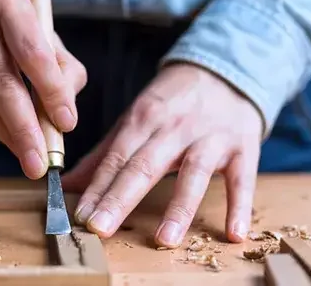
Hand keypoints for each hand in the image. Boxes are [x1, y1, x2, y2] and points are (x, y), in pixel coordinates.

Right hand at [0, 0, 86, 178]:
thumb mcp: (44, 32)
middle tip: (40, 163)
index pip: (33, 53)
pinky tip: (6, 136)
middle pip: (1, 82)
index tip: (67, 124)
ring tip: (28, 156)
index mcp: (9, 2)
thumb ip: (64, 70)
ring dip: (7, 133)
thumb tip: (63, 119)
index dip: (51, 92)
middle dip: (24, 129)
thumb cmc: (11, 24)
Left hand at [62, 63, 262, 246]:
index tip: (80, 216)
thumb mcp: (137, 118)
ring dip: (179, 208)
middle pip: (145, 166)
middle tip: (100, 228)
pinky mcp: (243, 148)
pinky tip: (232, 233)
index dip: (98, 187)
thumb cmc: (174, 102)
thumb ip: (105, 154)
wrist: (226, 70)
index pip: (117, 157)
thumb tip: (68, 184)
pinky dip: (239, 206)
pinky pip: (242, 180)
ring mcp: (211, 138)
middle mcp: (175, 128)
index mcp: (144, 119)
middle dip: (121, 198)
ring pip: (194, 174)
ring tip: (164, 239)